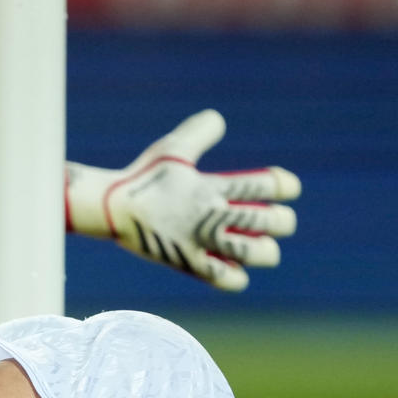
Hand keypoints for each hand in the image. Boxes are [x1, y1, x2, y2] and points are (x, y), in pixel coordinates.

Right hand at [65, 109, 300, 291]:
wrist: (111, 208)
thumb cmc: (144, 176)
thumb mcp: (172, 147)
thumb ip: (200, 131)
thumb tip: (219, 118)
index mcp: (212, 185)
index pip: (267, 184)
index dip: (286, 185)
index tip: (286, 188)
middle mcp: (211, 214)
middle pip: (269, 221)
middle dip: (282, 222)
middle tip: (277, 221)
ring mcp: (200, 241)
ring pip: (254, 253)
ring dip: (266, 251)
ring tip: (264, 248)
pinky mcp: (188, 264)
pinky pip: (226, 279)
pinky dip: (237, 276)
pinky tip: (235, 268)